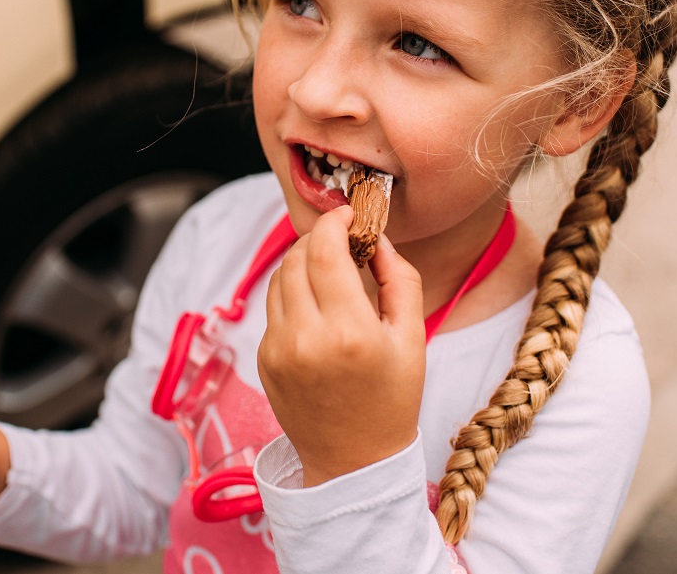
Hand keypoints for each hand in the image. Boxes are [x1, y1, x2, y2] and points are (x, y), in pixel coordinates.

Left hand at [258, 205, 425, 486]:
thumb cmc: (391, 399)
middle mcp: (305, 337)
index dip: (334, 222)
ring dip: (303, 263)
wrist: (352, 462)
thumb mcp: (412, 338)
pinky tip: (318, 307)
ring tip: (332, 272)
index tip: (348, 215)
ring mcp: (278, 349)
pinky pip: (274, 307)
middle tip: (343, 242)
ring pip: (280, 278)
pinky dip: (294, 294)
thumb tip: (375, 236)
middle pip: (298, 257)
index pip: (325, 250)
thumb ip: (398, 278)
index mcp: (349, 331)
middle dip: (319, 239)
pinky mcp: (264, 358)